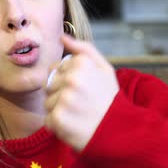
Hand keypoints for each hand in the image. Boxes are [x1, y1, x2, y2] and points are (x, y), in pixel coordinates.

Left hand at [44, 34, 119, 151]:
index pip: (55, 68)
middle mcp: (71, 79)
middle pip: (48, 85)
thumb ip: (83, 49)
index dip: (67, 80)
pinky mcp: (58, 119)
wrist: (120, 131)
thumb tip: (62, 36)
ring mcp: (64, 100)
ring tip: (78, 115)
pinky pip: (48, 120)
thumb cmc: (109, 99)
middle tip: (81, 103)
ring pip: (47, 103)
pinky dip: (58, 126)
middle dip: (60, 94)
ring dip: (59, 110)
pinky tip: (74, 126)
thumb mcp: (104, 68)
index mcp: (81, 64)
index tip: (82, 89)